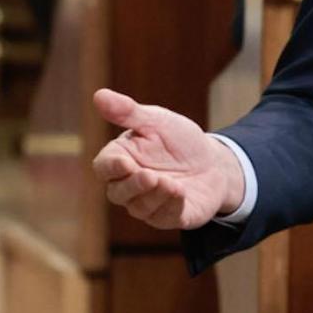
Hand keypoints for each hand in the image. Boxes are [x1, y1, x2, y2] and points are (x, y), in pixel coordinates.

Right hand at [91, 88, 245, 229]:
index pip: (104, 167)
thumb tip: (99, 95)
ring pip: (140, 207)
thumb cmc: (179, 140)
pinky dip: (170, 206)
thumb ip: (128, 112)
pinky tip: (180, 193)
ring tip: (171, 183)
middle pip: (118, 193)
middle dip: (133, 185)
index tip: (124, 163)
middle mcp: (129, 186)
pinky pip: (164, 217)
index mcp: (121, 160)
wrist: (214, 162)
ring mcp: (148, 204)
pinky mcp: (168, 216)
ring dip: (154, 196)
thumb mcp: (157, 121)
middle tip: (149, 176)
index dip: (111, 167)